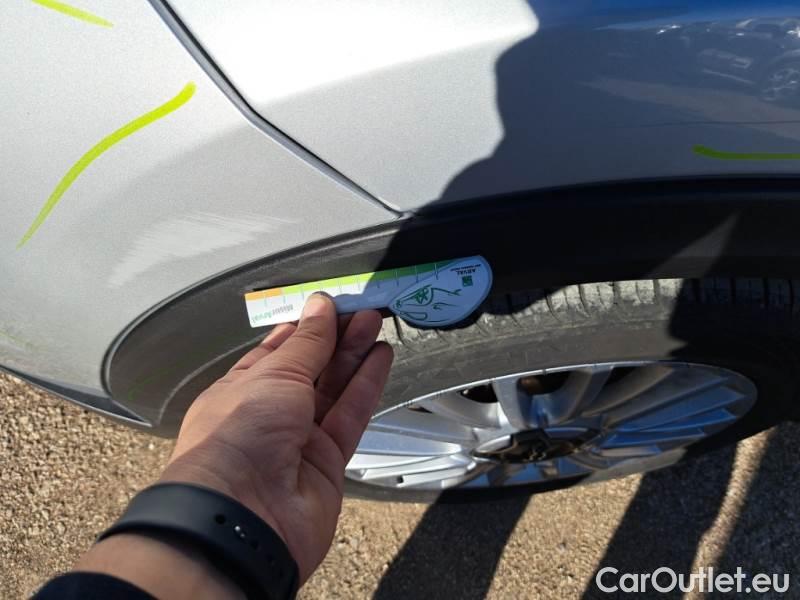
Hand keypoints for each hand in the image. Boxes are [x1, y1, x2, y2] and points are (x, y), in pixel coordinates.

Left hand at [159, 294, 392, 582]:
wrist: (244, 516)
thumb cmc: (236, 439)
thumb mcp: (272, 375)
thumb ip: (306, 342)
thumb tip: (320, 307)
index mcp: (240, 391)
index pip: (277, 352)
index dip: (305, 327)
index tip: (330, 305)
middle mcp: (269, 416)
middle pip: (310, 369)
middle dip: (336, 337)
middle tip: (362, 309)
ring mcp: (299, 440)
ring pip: (334, 390)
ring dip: (355, 356)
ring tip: (376, 323)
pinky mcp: (328, 462)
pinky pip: (350, 416)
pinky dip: (366, 386)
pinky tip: (380, 359)